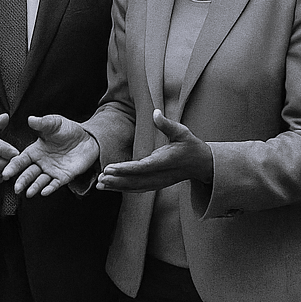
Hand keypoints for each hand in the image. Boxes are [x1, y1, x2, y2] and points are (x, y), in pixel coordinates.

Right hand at [2, 115, 100, 196]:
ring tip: (28, 192)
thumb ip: (43, 123)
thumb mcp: (55, 124)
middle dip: (21, 181)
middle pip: (28, 174)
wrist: (89, 138)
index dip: (13, 166)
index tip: (6, 173)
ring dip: (33, 187)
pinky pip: (55, 184)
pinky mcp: (63, 177)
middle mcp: (41, 163)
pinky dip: (49, 188)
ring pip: (40, 181)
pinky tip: (44, 192)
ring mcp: (52, 171)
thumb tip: (30, 119)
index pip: (21, 160)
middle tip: (16, 188)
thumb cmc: (69, 130)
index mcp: (36, 151)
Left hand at [96, 110, 211, 192]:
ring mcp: (158, 182)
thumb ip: (167, 124)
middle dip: (116, 180)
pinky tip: (111, 187)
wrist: (201, 164)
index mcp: (164, 162)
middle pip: (135, 181)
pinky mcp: (156, 184)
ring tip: (100, 184)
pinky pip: (137, 189)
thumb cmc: (190, 145)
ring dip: (117, 186)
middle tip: (100, 177)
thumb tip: (155, 112)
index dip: (124, 169)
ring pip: (134, 187)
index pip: (141, 167)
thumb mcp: (182, 131)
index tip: (109, 168)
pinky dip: (124, 188)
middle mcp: (159, 175)